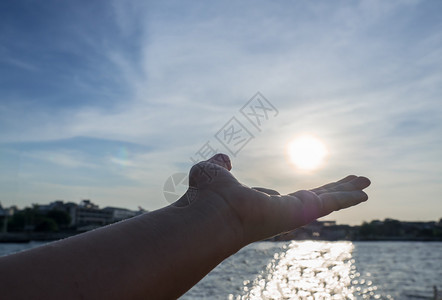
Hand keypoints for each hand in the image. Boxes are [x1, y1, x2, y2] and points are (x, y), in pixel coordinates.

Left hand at [173, 153, 369, 245]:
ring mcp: (293, 213)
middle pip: (312, 199)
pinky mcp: (302, 211)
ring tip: (366, 185)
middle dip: (332, 191)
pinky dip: (349, 196)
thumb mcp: (211, 171)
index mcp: (260, 205)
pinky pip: (332, 202)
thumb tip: (223, 158)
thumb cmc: (206, 196)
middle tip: (350, 184)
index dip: (291, 195)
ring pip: (327, 200)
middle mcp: (279, 212)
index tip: (302, 195)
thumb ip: (218, 165)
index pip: (283, 199)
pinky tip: (365, 192)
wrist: (210, 213)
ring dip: (347, 192)